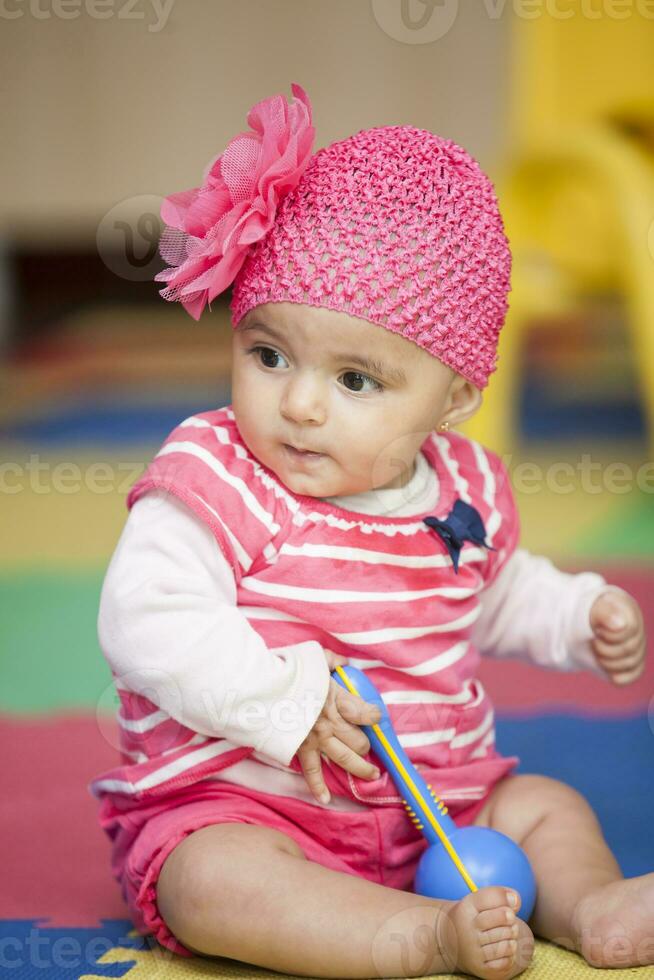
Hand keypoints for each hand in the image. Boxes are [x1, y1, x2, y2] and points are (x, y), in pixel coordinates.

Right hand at [296, 648, 382, 804]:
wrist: (260, 688)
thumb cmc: (286, 670)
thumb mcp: (313, 657)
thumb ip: (332, 661)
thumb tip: (344, 663)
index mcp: (337, 699)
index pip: (366, 713)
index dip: (375, 715)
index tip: (376, 716)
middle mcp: (331, 723)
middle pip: (359, 740)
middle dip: (366, 743)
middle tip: (367, 743)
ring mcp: (317, 739)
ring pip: (346, 759)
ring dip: (361, 768)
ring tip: (372, 774)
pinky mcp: (301, 750)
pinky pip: (312, 773)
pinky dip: (318, 788)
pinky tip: (326, 799)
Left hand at [589, 589, 646, 685]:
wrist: (584, 629)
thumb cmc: (589, 617)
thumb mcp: (594, 611)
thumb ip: (606, 614)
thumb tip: (620, 625)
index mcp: (631, 614)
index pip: (631, 629)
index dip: (610, 635)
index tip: (596, 631)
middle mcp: (639, 632)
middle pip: (629, 649)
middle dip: (605, 649)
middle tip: (593, 642)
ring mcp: (638, 650)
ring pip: (630, 664)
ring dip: (607, 662)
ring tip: (596, 652)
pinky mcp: (634, 666)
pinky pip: (631, 676)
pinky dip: (618, 676)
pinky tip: (607, 671)